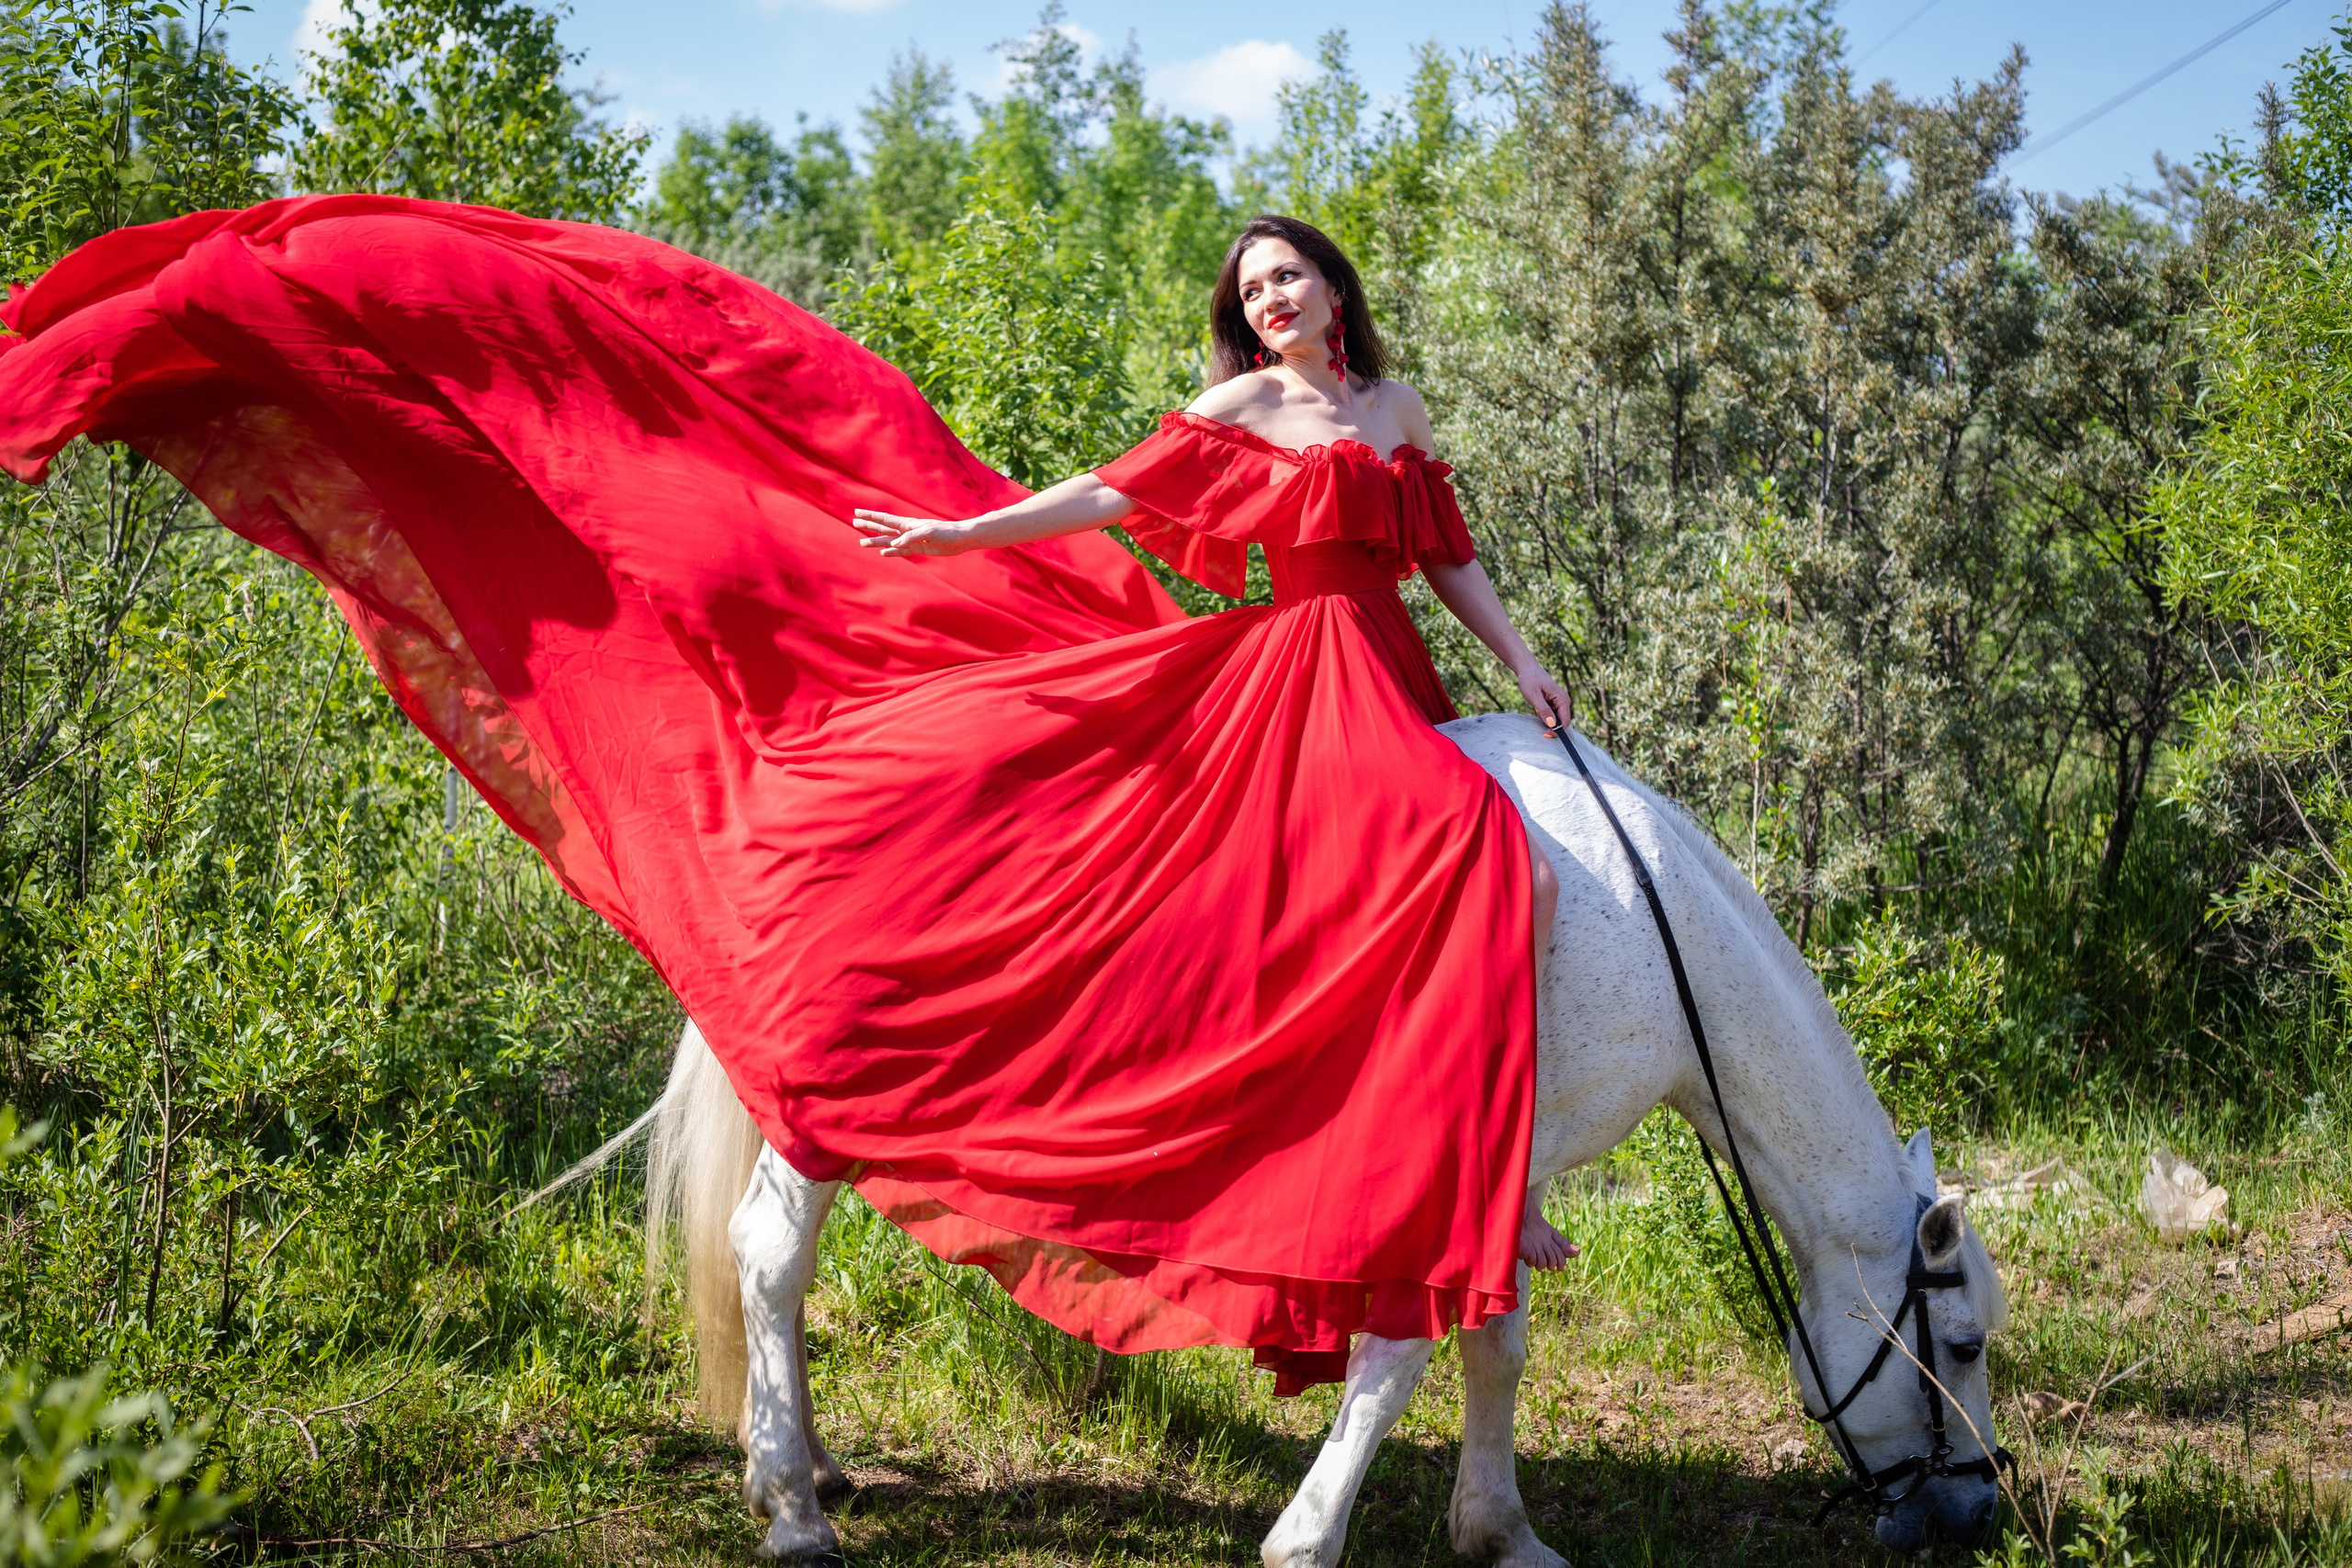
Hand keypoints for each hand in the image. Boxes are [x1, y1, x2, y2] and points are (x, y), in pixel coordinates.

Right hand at [852, 509, 976, 557]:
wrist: (960, 539)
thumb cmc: (946, 532)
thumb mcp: (928, 532)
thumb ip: (910, 537)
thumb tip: (893, 545)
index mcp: (908, 524)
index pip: (885, 519)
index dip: (870, 516)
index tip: (857, 512)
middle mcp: (907, 531)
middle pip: (883, 528)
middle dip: (868, 526)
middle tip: (854, 522)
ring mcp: (911, 540)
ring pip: (888, 540)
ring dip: (875, 541)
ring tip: (861, 543)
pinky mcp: (918, 549)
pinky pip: (900, 552)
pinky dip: (891, 552)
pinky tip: (882, 553)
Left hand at [1517, 666, 1572, 733]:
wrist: (1527, 669)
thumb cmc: (1530, 680)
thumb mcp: (1534, 696)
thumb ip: (1544, 710)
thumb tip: (1552, 724)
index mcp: (1562, 699)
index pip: (1565, 721)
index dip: (1557, 731)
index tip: (1546, 735)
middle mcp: (1564, 701)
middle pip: (1561, 722)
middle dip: (1551, 727)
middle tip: (1540, 730)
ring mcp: (1559, 703)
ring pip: (1556, 720)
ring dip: (1546, 721)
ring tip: (1537, 709)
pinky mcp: (1554, 703)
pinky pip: (1551, 715)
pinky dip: (1544, 716)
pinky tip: (1537, 707)